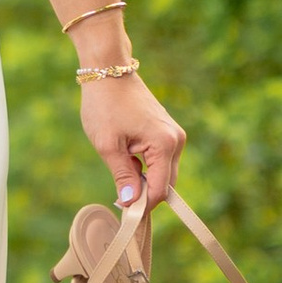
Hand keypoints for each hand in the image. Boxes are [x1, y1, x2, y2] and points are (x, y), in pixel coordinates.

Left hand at [80, 69, 184, 213]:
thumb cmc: (105, 105)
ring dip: (144, 179)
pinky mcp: (167, 132)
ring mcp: (174, 135)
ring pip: (163, 173)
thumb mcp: (108, 144)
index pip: (161, 190)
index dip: (143, 205)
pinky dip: (145, 166)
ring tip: (120, 168)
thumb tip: (131, 203)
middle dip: (145, 194)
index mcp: (165, 144)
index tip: (123, 211)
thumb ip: (122, 176)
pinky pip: (160, 160)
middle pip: (166, 184)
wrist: (108, 70)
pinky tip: (126, 157)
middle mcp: (176, 140)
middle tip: (119, 196)